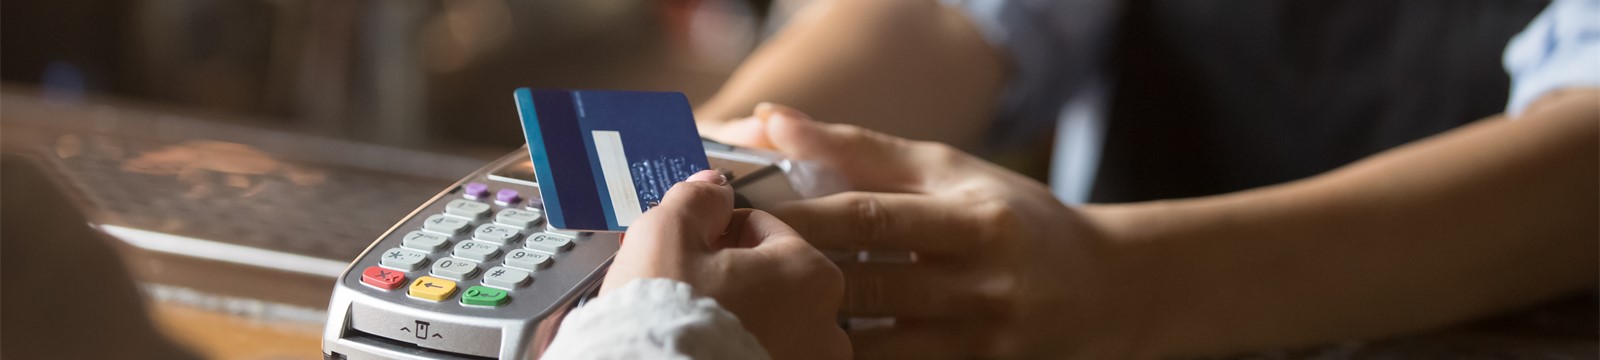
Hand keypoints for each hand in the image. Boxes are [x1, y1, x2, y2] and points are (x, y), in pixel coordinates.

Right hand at [602, 170, 850, 359]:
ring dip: (736, 318)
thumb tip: (713, 187)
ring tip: (691, 326)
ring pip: (767, 323)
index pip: (761, 228)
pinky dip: (737, 351)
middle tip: (683, 288)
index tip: (686, 249)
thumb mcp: (668, 235)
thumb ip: (697, 200)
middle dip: (728, 278)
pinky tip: (704, 350)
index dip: (716, 232)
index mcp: (812, 275)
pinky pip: (763, 354)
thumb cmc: (667, 320)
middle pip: (768, 279)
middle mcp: (827, 328)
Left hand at [723, 104, 1153, 358]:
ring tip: (762, 323)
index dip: (800, 220)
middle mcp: (982, 285)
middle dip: (795, 280)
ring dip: (817, 337)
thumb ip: (859, 148)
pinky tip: (812, 350)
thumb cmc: (1012, 218)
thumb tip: (772, 119)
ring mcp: (983, 343)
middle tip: (733, 277)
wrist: (1108, 290)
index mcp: (974, 220)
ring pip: (877, 351)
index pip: (870, 218)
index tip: (742, 217)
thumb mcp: (950, 171)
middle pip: (866, 288)